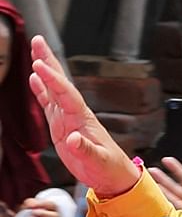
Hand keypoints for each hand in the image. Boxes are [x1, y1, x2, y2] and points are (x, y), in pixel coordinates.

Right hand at [28, 36, 139, 195]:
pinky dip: (41, 90)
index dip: (52, 80)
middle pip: (60, 83)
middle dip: (49, 62)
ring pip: (52, 89)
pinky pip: (48, 104)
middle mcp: (75, 114)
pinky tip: (34, 79)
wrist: (113, 175)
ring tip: (34, 52)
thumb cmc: (108, 168)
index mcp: (83, 119)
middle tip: (37, 40)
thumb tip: (73, 139)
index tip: (39, 65)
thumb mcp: (98, 161)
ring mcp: (67, 118)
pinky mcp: (61, 126)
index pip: (66, 94)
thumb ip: (85, 150)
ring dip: (44, 71)